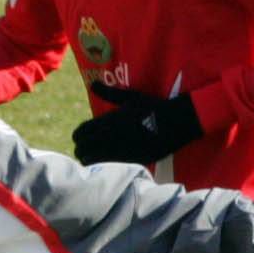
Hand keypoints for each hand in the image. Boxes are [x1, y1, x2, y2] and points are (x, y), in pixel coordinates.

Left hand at [72, 82, 200, 168]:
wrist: (175, 122)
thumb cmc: (152, 107)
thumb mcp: (130, 97)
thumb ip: (109, 93)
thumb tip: (92, 84)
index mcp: (107, 121)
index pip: (79, 133)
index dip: (78, 136)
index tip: (82, 137)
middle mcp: (109, 138)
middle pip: (81, 149)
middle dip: (81, 149)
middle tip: (86, 149)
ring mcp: (118, 151)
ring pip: (91, 162)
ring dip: (90, 160)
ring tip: (95, 158)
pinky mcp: (129, 162)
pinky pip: (107, 169)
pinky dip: (103, 167)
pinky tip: (108, 164)